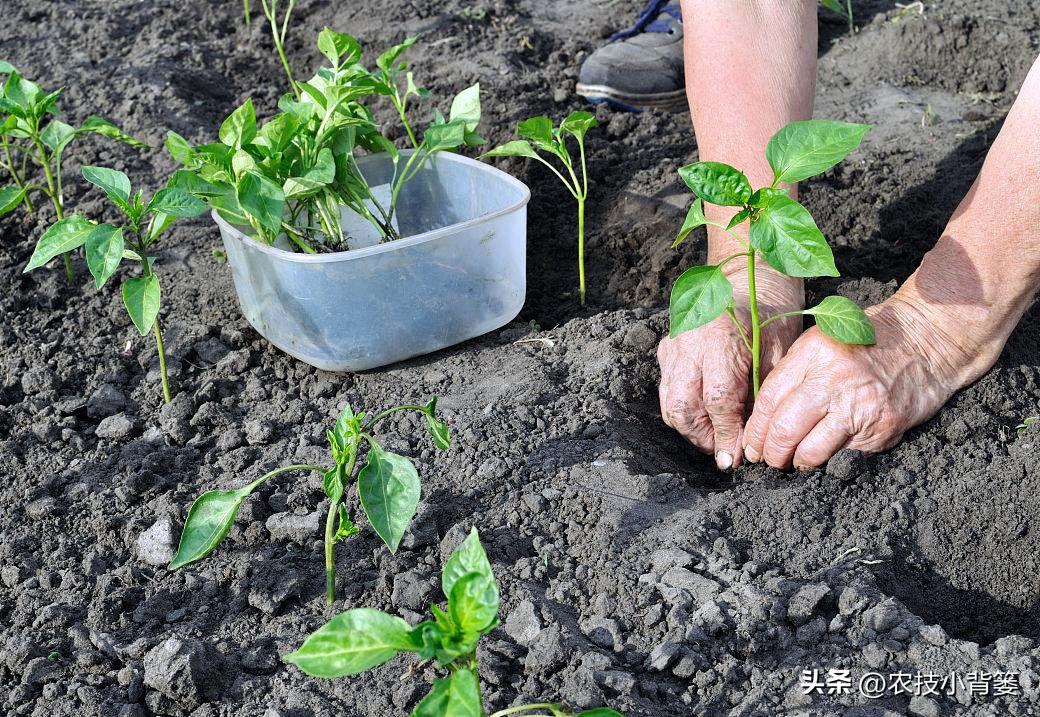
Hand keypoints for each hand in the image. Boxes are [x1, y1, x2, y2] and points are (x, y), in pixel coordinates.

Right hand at [658, 267, 802, 469]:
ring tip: (716, 437)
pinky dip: (683, 409)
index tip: (737, 457)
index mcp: (720, 340)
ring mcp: (674, 346)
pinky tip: (705, 415)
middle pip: (684, 407)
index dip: (727, 434)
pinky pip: (668, 389)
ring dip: (691, 427)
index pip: (718, 401)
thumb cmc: (774, 312)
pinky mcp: (667, 348)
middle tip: (725, 452)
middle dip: (704, 437)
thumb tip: (753, 435)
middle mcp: (689, 344)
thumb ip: (762, 392)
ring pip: (670, 403)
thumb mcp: (779, 351)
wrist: (749, 275)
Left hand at [742, 295, 997, 468]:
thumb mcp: (822, 341)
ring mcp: (861, 406)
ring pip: (812, 452)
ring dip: (798, 464)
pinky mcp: (883, 428)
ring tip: (796, 462)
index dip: (755, 430)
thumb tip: (761, 417)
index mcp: (814, 353)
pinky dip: (832, 461)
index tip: (751, 445)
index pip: (769, 401)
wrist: (926, 342)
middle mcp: (835, 379)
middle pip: (785, 430)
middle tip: (769, 460)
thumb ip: (792, 372)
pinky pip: (845, 456)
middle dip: (771, 453)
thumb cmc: (867, 342)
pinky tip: (828, 456)